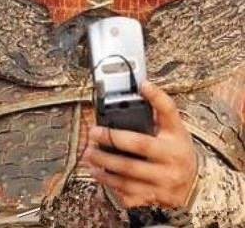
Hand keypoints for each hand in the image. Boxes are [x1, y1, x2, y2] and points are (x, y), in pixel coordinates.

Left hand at [83, 81, 197, 208]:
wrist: (195, 182)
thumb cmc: (178, 148)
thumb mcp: (175, 127)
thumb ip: (160, 108)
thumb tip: (143, 85)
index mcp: (176, 139)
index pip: (166, 115)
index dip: (155, 98)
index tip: (142, 85)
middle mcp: (172, 162)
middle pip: (137, 149)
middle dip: (111, 141)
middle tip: (93, 133)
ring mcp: (164, 183)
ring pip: (129, 177)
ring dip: (105, 167)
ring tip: (90, 156)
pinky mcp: (156, 199)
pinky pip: (130, 195)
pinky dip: (112, 186)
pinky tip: (100, 176)